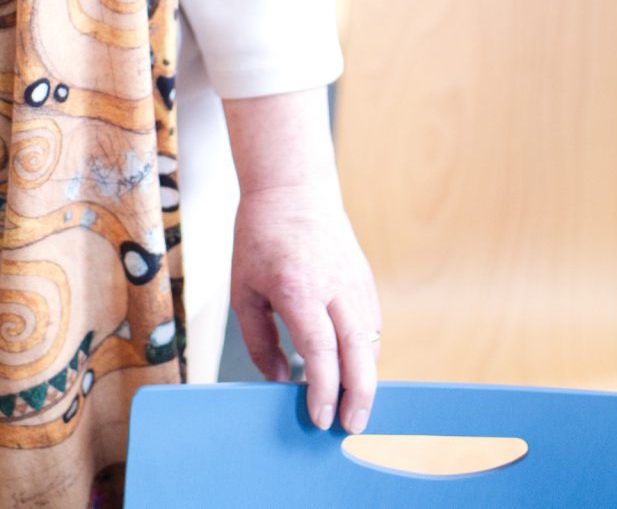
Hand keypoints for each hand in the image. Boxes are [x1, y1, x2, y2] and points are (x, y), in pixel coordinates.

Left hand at [229, 178, 381, 435]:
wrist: (293, 190)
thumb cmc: (260, 239)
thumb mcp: (244, 290)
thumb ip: (261, 340)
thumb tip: (283, 379)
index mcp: (298, 289)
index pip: (321, 350)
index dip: (324, 389)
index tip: (320, 418)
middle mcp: (334, 287)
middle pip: (358, 352)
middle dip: (359, 396)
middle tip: (352, 428)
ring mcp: (355, 282)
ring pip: (372, 342)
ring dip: (367, 379)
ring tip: (355, 410)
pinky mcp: (365, 280)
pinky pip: (373, 326)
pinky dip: (367, 355)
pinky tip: (356, 373)